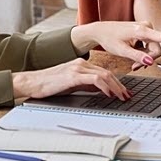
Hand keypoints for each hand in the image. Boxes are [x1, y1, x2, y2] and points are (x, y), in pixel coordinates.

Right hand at [12, 58, 130, 99]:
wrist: (32, 82)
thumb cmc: (49, 85)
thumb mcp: (72, 84)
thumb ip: (86, 85)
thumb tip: (101, 90)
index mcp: (81, 64)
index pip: (105, 72)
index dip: (117, 83)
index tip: (124, 92)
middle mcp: (81, 63)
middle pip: (108, 73)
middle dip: (120, 86)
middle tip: (128, 96)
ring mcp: (77, 68)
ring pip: (104, 74)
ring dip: (116, 87)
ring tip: (122, 96)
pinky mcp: (73, 75)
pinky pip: (95, 78)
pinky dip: (105, 86)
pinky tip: (109, 94)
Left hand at [71, 21, 160, 69]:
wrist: (101, 31)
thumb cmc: (109, 38)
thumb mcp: (121, 51)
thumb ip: (137, 56)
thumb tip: (150, 61)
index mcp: (141, 30)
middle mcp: (146, 26)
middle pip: (157, 48)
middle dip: (148, 59)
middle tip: (135, 67)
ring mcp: (146, 28)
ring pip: (154, 48)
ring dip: (145, 57)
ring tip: (133, 62)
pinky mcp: (144, 31)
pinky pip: (150, 45)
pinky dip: (143, 52)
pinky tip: (134, 54)